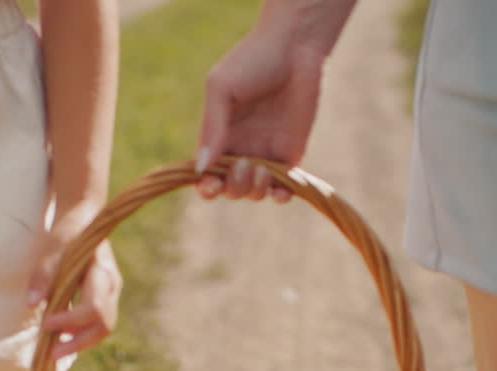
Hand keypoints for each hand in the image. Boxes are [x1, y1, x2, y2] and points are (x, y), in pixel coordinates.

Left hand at [26, 207, 122, 363]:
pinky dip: (80, 334)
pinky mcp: (105, 299)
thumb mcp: (52, 251)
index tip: (46, 324)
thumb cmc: (67, 235)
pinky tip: (60, 336)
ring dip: (80, 341)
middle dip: (79, 343)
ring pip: (103, 328)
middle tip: (52, 355)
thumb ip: (42, 276)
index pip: (93, 308)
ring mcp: (111, 294)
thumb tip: (31, 304)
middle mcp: (112, 286)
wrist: (84, 222)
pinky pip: (98, 324)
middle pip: (104, 326)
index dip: (70, 321)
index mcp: (102, 272)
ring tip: (54, 349)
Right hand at [194, 23, 330, 202]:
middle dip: (233, 186)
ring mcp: (266, 153)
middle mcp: (239, 149)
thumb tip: (202, 168)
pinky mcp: (291, 154)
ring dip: (254, 189)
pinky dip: (280, 196)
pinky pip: (283, 187)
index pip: (206, 174)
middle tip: (245, 164)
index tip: (212, 184)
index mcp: (218, 135)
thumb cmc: (252, 60)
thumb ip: (212, 127)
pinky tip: (280, 191)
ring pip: (254, 192)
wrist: (295, 47)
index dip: (206, 187)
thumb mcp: (221, 88)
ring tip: (262, 168)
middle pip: (229, 189)